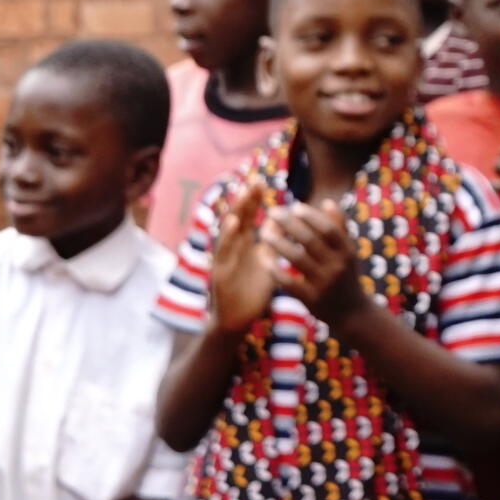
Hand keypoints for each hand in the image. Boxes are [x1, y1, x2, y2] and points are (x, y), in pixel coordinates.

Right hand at [206, 182, 274, 335]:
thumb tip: (280, 220)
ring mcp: (224, 258)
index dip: (253, 200)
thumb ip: (272, 242)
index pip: (248, 217)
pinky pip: (222, 251)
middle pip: (237, 218)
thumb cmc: (253, 291)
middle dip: (245, 199)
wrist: (239, 320)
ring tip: (242, 193)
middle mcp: (232, 247)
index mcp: (244, 244)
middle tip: (254, 180)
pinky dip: (226, 235)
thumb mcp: (267, 263)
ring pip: (228, 230)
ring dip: (235, 211)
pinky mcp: (219, 271)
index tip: (262, 182)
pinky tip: (232, 222)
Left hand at [263, 200, 362, 318]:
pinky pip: (290, 282)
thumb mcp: (348, 253)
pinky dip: (276, 270)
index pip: (328, 229)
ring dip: (278, 244)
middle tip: (271, 212)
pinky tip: (264, 260)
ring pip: (297, 259)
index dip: (311, 216)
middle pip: (310, 240)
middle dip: (289, 224)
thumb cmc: (346, 277)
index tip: (294, 206)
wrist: (353, 315)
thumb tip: (327, 201)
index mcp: (347, 252)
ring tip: (263, 233)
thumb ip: (339, 228)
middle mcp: (337, 267)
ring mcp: (324, 284)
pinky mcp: (312, 300)